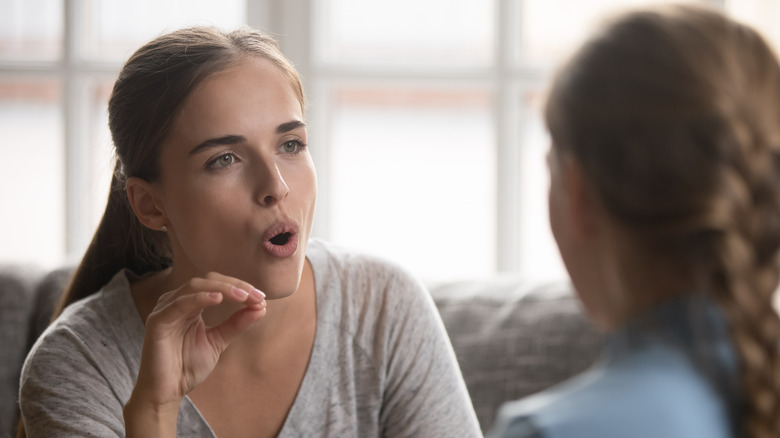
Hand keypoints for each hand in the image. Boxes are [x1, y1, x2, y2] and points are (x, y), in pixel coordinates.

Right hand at [124, 272, 265, 434]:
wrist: (168, 392)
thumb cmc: (187, 366)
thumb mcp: (218, 341)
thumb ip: (236, 324)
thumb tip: (261, 307)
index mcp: (190, 304)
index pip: (217, 285)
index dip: (240, 287)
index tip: (261, 298)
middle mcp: (177, 302)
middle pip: (208, 281)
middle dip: (235, 286)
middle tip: (256, 296)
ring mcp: (165, 309)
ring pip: (195, 286)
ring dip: (223, 289)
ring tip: (244, 296)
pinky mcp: (157, 322)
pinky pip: (179, 304)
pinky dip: (200, 298)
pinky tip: (218, 299)